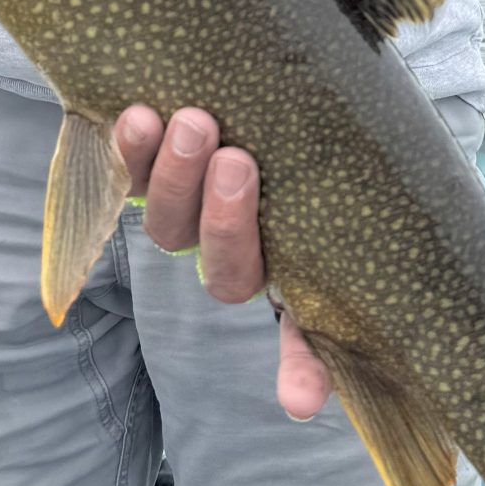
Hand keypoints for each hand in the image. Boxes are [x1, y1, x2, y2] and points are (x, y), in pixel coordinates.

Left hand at [114, 106, 331, 421]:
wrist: (261, 86)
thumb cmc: (318, 141)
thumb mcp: (347, 185)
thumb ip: (356, 237)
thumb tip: (340, 346)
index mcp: (295, 268)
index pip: (302, 335)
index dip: (302, 371)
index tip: (301, 399)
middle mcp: (234, 252)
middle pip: (222, 270)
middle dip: (224, 220)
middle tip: (236, 162)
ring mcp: (186, 211)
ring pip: (169, 224)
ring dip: (174, 180)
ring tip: (193, 123)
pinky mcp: (147, 166)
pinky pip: (128, 173)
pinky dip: (128, 150)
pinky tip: (137, 117)